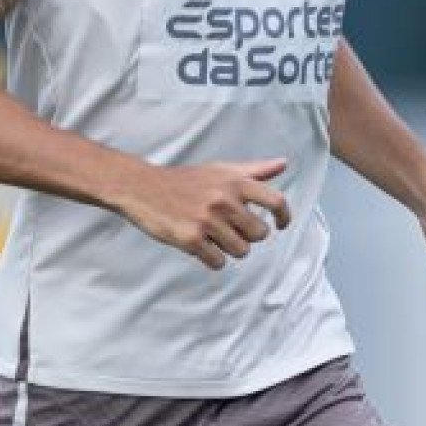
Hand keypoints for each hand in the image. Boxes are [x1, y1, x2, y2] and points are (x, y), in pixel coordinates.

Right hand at [113, 157, 291, 269]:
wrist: (141, 187)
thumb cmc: (184, 180)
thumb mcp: (220, 170)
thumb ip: (254, 170)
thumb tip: (283, 164)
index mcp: (234, 182)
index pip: (275, 200)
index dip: (284, 216)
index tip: (280, 224)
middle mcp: (224, 200)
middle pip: (259, 234)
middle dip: (247, 236)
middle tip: (227, 228)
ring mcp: (207, 220)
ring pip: (240, 251)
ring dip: (228, 248)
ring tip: (210, 235)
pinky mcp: (190, 238)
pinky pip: (217, 262)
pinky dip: (210, 258)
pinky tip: (198, 244)